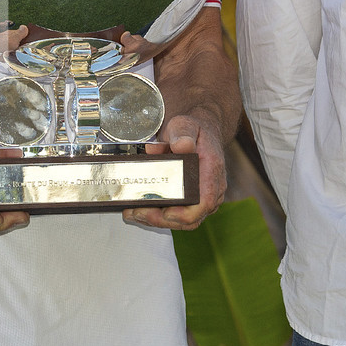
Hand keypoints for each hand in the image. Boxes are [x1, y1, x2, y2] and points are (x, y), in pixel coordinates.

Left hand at [124, 113, 226, 230]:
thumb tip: (182, 145)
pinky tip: (140, 210)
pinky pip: (178, 216)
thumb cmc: (194, 130)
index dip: (185, 213)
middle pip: (191, 218)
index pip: (205, 201)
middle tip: (137, 212)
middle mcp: (212, 189)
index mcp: (211, 171)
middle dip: (161, 219)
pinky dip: (159, 216)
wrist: (199, 132)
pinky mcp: (193, 201)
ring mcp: (203, 198)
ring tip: (133, 213)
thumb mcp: (186, 124)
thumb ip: (183, 132)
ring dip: (157, 220)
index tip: (165, 212)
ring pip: (183, 221)